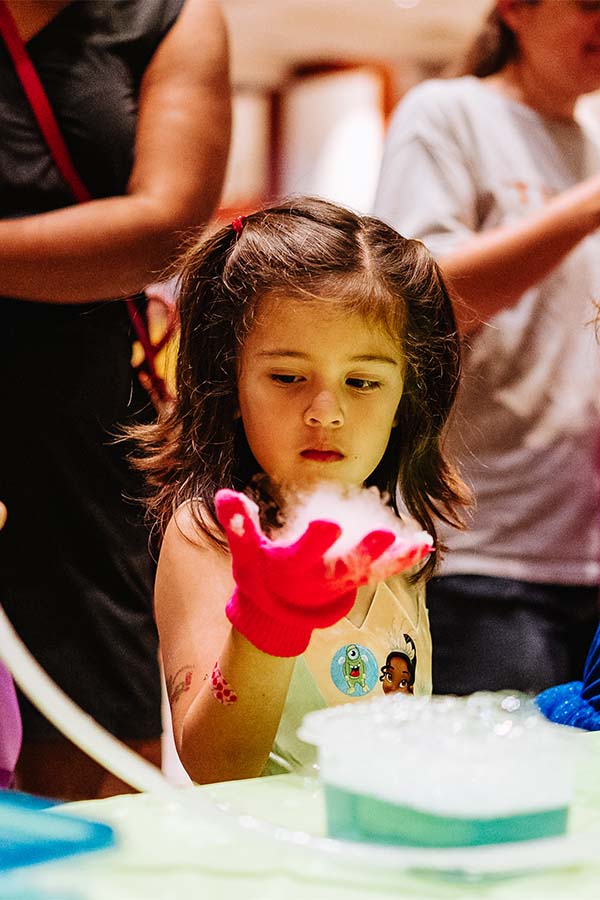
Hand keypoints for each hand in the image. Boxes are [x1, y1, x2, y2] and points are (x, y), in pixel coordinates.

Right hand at [215, 489, 430, 656]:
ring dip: (391, 558)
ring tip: (412, 542)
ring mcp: (340, 581)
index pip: (302, 554)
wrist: (276, 610)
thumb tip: (224, 494)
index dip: (314, 540)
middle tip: (382, 536)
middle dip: (363, 551)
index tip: (327, 522)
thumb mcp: (244, 552)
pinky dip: (403, 560)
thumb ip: (238, 525)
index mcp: (289, 568)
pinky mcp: (356, 580)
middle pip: (342, 565)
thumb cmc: (259, 574)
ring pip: (369, 570)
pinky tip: (424, 544)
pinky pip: (383, 571)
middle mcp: (318, 578)